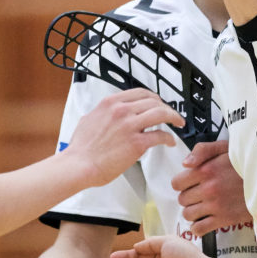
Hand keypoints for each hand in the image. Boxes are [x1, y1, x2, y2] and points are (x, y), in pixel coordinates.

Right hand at [64, 89, 183, 184]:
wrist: (78, 165)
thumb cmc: (81, 148)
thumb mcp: (89, 119)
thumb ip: (103, 113)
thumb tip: (109, 114)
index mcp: (110, 103)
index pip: (140, 92)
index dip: (154, 98)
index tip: (158, 103)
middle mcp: (121, 110)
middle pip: (154, 101)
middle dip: (166, 107)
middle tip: (171, 115)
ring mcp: (130, 126)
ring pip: (161, 113)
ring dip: (173, 117)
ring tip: (178, 123)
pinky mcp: (137, 143)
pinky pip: (160, 135)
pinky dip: (168, 138)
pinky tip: (169, 142)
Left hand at [170, 140, 251, 236]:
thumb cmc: (245, 163)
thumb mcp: (224, 148)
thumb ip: (202, 150)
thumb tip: (184, 164)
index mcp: (205, 170)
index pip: (176, 183)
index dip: (182, 183)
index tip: (190, 184)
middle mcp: (208, 189)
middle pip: (182, 199)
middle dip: (188, 197)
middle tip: (199, 195)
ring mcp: (215, 205)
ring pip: (188, 214)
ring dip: (192, 211)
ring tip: (202, 207)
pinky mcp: (224, 219)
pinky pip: (199, 229)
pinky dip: (198, 227)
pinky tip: (204, 220)